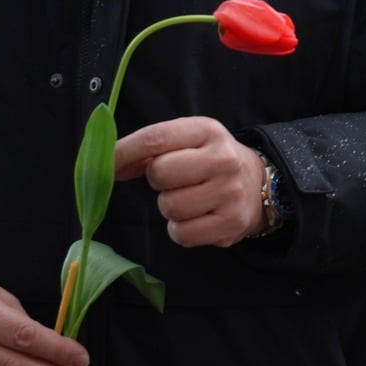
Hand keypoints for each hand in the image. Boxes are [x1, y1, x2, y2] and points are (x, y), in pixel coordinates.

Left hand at [113, 116, 265, 246]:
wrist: (259, 184)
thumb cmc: (210, 161)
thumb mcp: (188, 141)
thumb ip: (150, 149)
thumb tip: (107, 163)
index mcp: (208, 130)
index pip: (154, 138)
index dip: (123, 152)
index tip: (106, 164)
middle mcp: (223, 159)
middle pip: (159, 174)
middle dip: (158, 181)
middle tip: (173, 181)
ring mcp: (230, 192)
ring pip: (169, 207)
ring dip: (169, 207)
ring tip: (188, 199)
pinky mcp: (231, 223)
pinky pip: (182, 234)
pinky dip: (180, 230)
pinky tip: (195, 218)